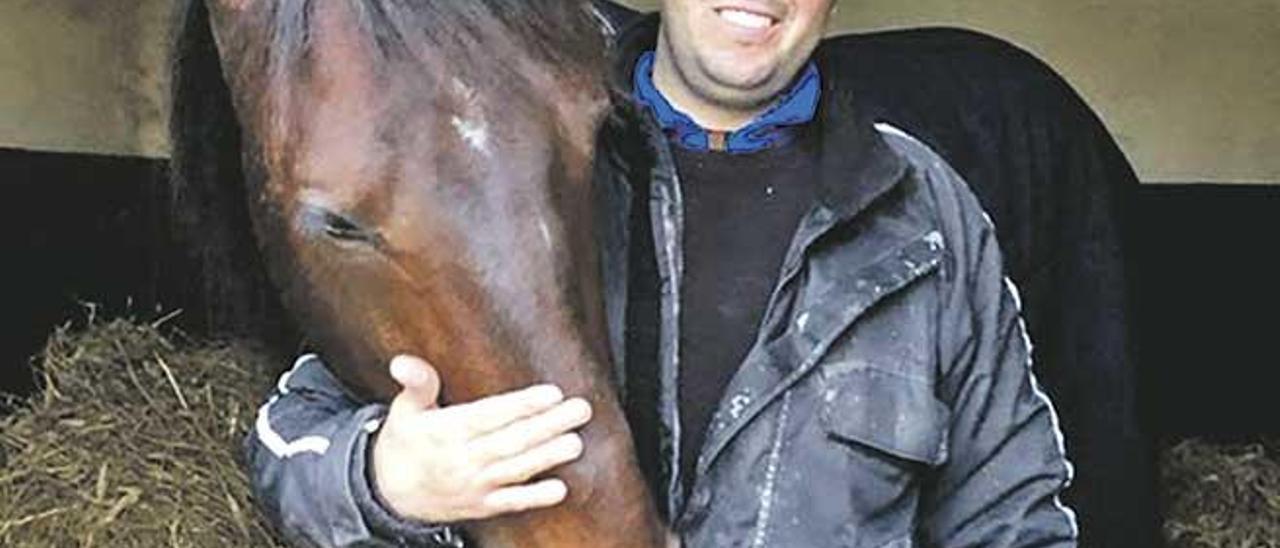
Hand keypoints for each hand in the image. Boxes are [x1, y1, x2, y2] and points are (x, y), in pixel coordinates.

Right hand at [370, 355, 591, 522]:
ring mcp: (474, 485)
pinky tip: (559, 489)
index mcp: (447, 431)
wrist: (390, 493)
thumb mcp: (405, 410)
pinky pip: (510, 503)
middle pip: (511, 441)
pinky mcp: (482, 505)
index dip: (522, 405)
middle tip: (580, 409)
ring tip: (575, 442)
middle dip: (549, 425)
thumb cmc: (405, 442)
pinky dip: (534, 498)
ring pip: (515, 470)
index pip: (490, 416)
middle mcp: (462, 459)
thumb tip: (402, 362)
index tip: (552, 393)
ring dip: (548, 457)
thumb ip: (417, 384)